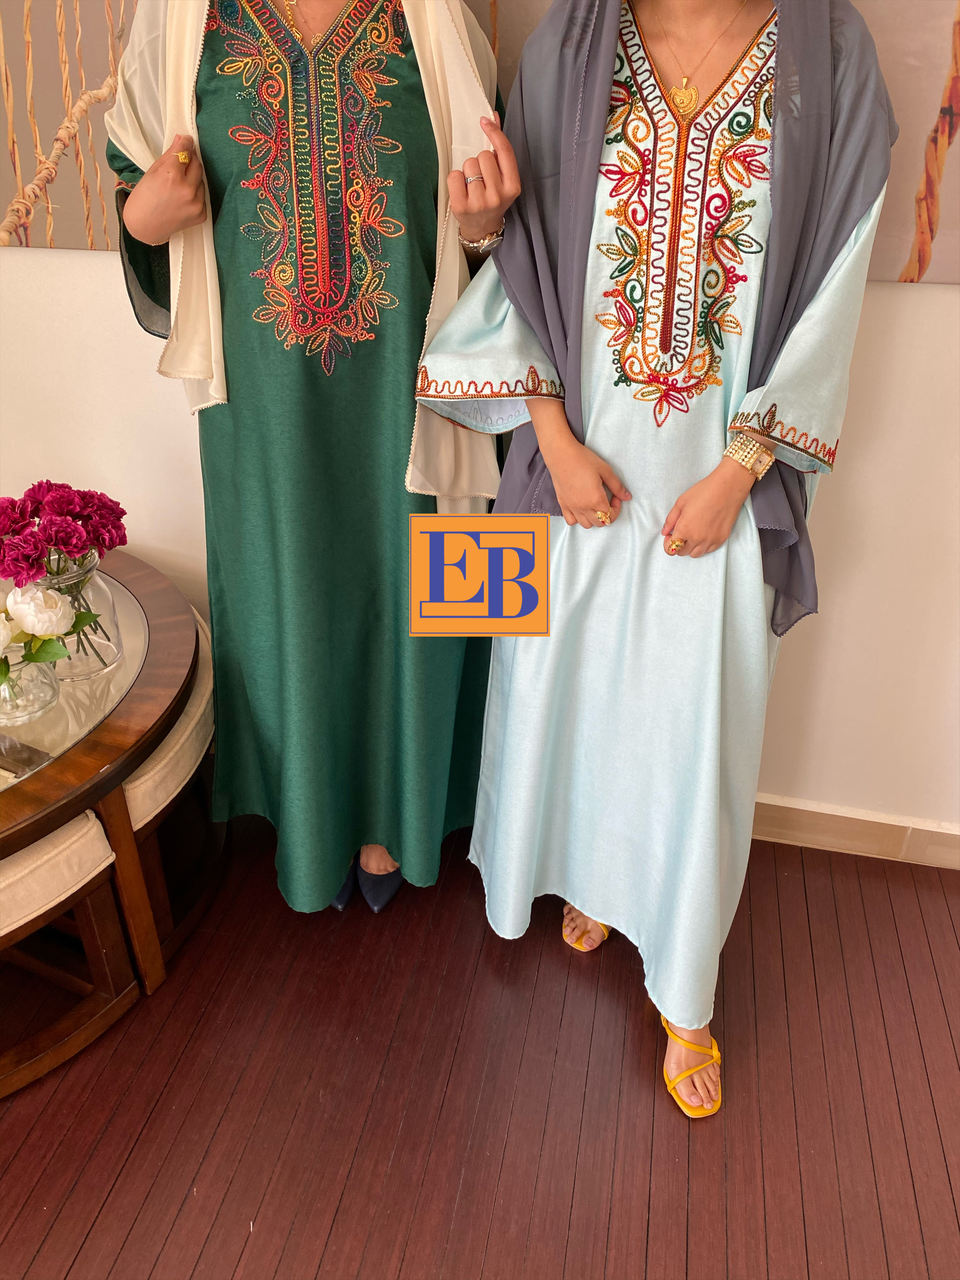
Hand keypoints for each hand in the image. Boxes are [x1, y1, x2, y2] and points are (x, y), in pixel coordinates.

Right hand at [122, 135, 206, 246]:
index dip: (185, 143)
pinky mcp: (201, 214)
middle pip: (197, 164)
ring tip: (178, 185)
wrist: (144, 226)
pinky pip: (202, 196)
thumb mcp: (153, 171)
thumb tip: (182, 139)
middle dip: (190, 160)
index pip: (185, 151)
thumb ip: (170, 155)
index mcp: (171, 176)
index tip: (186, 140)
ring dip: (193, 178)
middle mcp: (187, 190)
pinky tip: (182, 197)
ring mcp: (196, 203)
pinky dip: (195, 193)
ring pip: (201, 180)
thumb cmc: (144, 199)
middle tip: (180, 164)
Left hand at [448, 113, 520, 244]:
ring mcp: (480, 203)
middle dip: (480, 161)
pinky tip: (462, 189)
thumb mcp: (503, 178)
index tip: (484, 121)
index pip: (504, 152)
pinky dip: (455, 179)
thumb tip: (494, 117)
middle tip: (481, 177)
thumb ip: (500, 150)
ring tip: (472, 185)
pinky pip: (454, 175)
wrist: (483, 227)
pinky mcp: (462, 207)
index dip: (494, 133)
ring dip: (468, 170)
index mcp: (512, 187)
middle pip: (483, 156)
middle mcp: (498, 196)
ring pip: (468, 164)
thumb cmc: (493, 198)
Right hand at [540, 427, 630, 528]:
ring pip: (587, 525)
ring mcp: (572, 507)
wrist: (561, 454)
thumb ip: (617, 486)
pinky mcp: (563, 504)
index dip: (617, 508)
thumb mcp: (605, 470)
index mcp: (596, 499)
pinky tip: (582, 508)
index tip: (615, 497)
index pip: (610, 516)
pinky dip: (578, 519)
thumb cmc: (582, 459)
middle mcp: (583, 507)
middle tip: (607, 500)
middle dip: (607, 514)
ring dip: (594, 518)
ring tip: (595, 505)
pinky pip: (571, 521)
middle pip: (600, 523)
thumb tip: (627, 496)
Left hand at [661, 457, 754, 556]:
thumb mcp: (681, 503)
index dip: (667, 543)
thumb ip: (670, 520)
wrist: (728, 488)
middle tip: (680, 533)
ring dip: (690, 547)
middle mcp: (697, 539)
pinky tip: (703, 534)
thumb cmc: (704, 491)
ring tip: (692, 534)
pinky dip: (703, 546)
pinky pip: (708, 550)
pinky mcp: (721, 539)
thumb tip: (665, 532)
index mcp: (685, 529)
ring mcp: (710, 541)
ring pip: (695, 554)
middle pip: (682, 553)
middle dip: (678, 544)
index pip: (671, 548)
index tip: (670, 535)